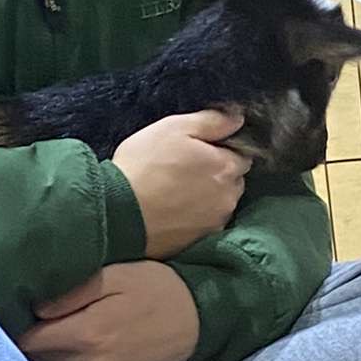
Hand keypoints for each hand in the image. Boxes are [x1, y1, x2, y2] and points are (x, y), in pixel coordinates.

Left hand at [19, 263, 198, 360]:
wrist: (198, 320)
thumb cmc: (153, 288)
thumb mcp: (114, 275)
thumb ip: (71, 291)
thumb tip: (34, 308)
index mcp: (86, 335)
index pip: (27, 340)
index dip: (18, 323)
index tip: (18, 307)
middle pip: (36, 358)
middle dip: (33, 337)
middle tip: (39, 314)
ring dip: (50, 352)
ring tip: (60, 327)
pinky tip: (79, 344)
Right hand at [112, 108, 250, 258]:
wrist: (118, 213)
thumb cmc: (144, 165)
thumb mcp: (174, 128)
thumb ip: (211, 121)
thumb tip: (238, 119)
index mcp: (226, 167)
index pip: (241, 156)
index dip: (222, 151)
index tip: (201, 151)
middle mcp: (228, 197)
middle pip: (233, 182)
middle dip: (218, 175)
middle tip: (187, 170)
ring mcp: (215, 222)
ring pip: (221, 204)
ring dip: (209, 198)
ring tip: (179, 192)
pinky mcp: (199, 241)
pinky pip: (206, 224)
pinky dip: (196, 217)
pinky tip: (175, 212)